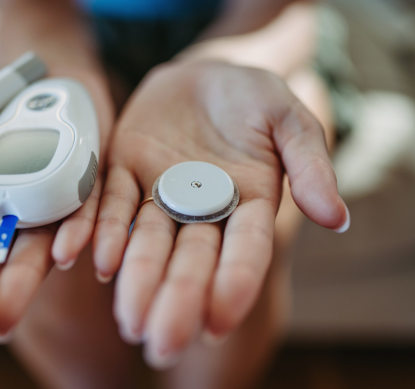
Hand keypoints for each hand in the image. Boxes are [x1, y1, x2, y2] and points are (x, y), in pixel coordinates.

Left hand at [93, 60, 347, 368]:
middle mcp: (200, 210)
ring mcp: (158, 194)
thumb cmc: (252, 98)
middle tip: (162, 341)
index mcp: (248, 205)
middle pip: (189, 259)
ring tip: (128, 315)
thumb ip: (309, 163)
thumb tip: (335, 217)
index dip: (234, 283)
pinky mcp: (122, 172)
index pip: (244, 250)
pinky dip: (95, 229)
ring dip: (135, 277)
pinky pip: (107, 203)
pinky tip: (83, 256)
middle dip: (177, 298)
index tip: (218, 321)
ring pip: (144, 241)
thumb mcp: (289, 118)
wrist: (202, 76)